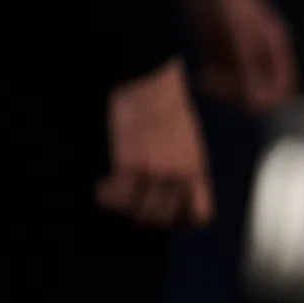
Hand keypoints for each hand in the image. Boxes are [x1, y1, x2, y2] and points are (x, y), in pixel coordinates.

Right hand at [97, 58, 215, 226]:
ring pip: (136, 212)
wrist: (148, 83)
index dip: (182, 219)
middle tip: (129, 204)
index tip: (166, 213)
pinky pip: (115, 197)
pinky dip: (105, 195)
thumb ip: (186, 168)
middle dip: (143, 216)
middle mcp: (179, 176)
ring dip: (121, 207)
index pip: (200, 215)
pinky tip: (102, 184)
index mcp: (197, 170)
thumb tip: (175, 190)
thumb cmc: (165, 107)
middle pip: (161, 218)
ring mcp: (154, 173)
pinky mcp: (128, 165)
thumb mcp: (189, 140)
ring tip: (113, 193)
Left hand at [181, 0, 296, 113]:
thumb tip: (256, 106)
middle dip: (239, 93)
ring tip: (205, 78)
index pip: (282, 87)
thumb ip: (249, 70)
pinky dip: (212, 81)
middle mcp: (260, 52)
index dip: (266, 99)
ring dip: (223, 90)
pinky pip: (221, 76)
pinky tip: (201, 74)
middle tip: (217, 82)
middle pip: (259, 91)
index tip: (242, 97)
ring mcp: (239, 51)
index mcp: (274, 47)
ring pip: (238, 86)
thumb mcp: (238, 34)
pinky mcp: (218, 49)